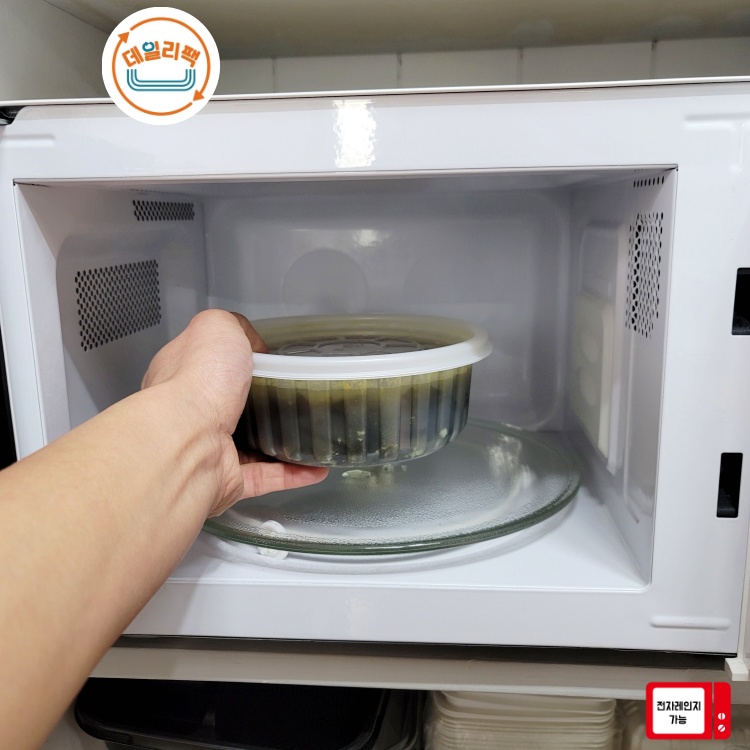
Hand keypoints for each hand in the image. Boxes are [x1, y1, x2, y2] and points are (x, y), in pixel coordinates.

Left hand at [142, 310, 327, 514]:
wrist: (187, 441)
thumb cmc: (197, 381)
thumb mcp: (217, 327)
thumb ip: (235, 327)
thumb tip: (253, 343)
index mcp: (184, 375)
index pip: (210, 363)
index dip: (238, 359)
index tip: (270, 360)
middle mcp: (192, 414)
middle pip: (232, 405)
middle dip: (261, 402)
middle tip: (295, 395)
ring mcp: (209, 449)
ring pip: (249, 445)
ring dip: (280, 441)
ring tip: (311, 432)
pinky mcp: (227, 480)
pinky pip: (265, 477)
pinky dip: (292, 474)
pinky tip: (316, 467)